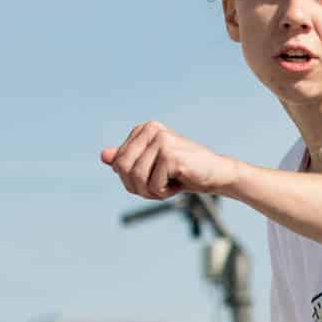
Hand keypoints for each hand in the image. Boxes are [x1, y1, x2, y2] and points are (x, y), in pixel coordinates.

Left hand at [102, 121, 242, 201]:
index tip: (152, 179)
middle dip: (137, 187)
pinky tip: (179, 184)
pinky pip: (153, 184)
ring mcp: (161, 141)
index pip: (118, 161)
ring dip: (150, 191)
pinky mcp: (170, 155)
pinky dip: (163, 193)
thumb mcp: (152, 165)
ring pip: (136, 177)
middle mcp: (151, 129)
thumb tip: (103, 156)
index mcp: (144, 128)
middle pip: (122, 168)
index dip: (130, 180)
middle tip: (156, 189)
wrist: (217, 174)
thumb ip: (127, 159)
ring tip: (168, 187)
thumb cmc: (185, 171)